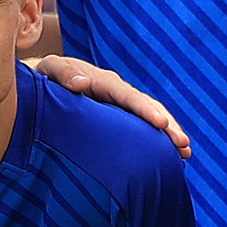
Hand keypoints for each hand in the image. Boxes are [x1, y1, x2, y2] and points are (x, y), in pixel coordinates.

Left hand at [27, 52, 191, 155]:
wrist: (40, 84)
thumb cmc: (42, 79)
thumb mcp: (49, 71)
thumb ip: (63, 73)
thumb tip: (82, 83)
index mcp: (101, 81)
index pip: (128, 95)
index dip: (145, 110)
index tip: (161, 125)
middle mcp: (116, 92)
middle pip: (147, 106)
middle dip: (167, 125)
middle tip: (184, 145)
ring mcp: (118, 106)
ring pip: (148, 118)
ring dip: (168, 133)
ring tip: (186, 153)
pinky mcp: (117, 119)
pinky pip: (140, 127)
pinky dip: (155, 139)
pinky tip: (170, 155)